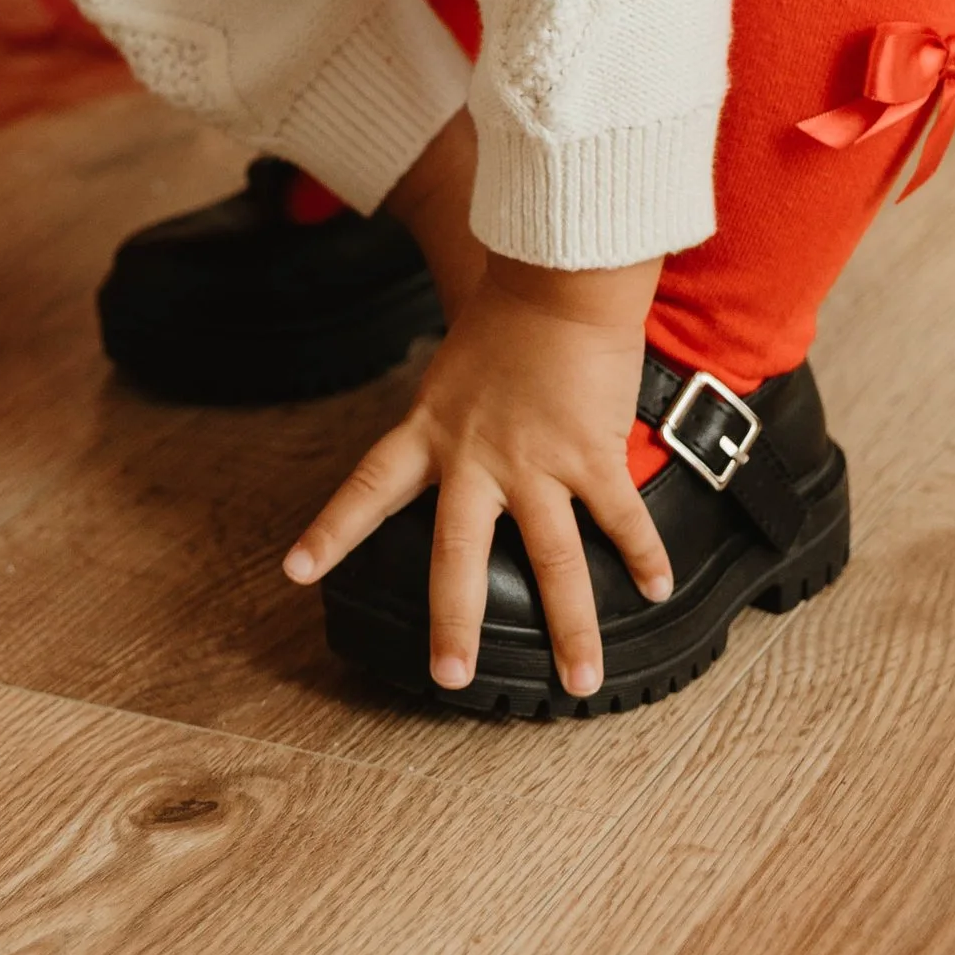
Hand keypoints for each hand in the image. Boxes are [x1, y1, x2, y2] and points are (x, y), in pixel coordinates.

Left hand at [280, 116, 671, 697]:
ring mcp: (535, 461)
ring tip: (579, 682)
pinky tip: (657, 590)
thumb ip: (457, 418)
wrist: (556, 272)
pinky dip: (642, 556)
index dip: (332, 531)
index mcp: (431, 430)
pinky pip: (619, 518)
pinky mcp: (590, 452)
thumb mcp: (457, 369)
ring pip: (552, 562)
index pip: (368, 488)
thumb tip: (467, 449)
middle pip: (456, 554)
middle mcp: (476, 457)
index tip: (297, 572)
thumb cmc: (509, 311)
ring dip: (570, 627)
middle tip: (447, 677)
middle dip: (453, 622)